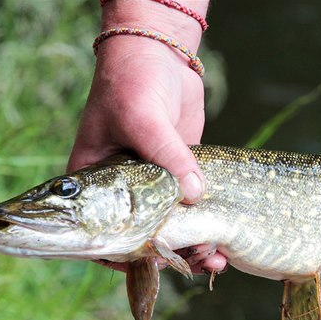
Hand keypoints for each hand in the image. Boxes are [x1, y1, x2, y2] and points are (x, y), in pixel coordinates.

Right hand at [67, 0, 226, 273]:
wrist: (158, 54)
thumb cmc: (131, 82)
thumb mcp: (142, 119)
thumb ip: (167, 158)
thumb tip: (195, 197)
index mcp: (96, 183)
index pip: (101, 233)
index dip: (122, 256)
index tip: (152, 265)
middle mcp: (123, 189)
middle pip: (143, 236)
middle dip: (168, 254)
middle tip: (195, 262)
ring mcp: (154, 182)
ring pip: (172, 225)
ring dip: (192, 245)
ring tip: (215, 259)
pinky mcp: (181, 171)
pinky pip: (192, 205)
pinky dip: (206, 224)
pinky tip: (224, 240)